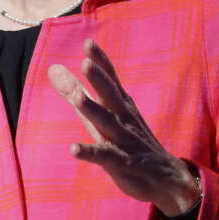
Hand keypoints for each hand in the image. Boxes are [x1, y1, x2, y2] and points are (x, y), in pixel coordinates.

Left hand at [48, 39, 199, 216]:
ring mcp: (124, 140)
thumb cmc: (129, 138)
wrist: (166, 176)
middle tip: (86, 62)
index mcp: (120, 104)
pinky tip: (73, 149)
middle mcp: (123, 118)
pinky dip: (90, 153)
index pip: (111, 79)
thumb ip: (76, 91)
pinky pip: (105, 157)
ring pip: (107, 123)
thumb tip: (52, 69)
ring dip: (93, 110)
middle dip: (100, 79)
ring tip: (77, 98)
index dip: (101, 61)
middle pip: (111, 95)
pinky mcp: (122, 164)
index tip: (88, 43)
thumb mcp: (102, 112)